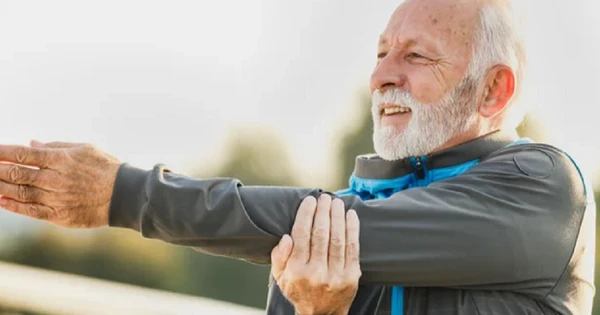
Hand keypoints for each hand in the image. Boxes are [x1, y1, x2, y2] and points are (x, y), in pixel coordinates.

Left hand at [0, 141, 120, 227]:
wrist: (124, 195)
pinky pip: (31, 211)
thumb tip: (32, 144)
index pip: (24, 154)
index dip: (3, 152)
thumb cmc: (106, 168)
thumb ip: (56, 147)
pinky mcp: (60, 215)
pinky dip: (14, 206)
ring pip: (20, 192)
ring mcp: (56, 198)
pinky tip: (2, 201)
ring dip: (1, 187)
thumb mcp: (84, 149)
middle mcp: (56, 179)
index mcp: (61, 160)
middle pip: (17, 173)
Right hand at [271, 195, 360, 314]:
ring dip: (338, 217)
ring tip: (337, 202)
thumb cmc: (299, 290)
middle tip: (324, 197)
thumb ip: (279, 257)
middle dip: (323, 212)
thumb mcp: (280, 277)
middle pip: (321, 234)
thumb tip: (286, 237)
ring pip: (337, 239)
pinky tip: (350, 215)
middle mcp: (317, 273)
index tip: (309, 201)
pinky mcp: (352, 276)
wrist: (322, 314)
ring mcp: (336, 275)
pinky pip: (353, 248)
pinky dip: (352, 229)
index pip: (301, 235)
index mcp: (297, 271)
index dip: (306, 214)